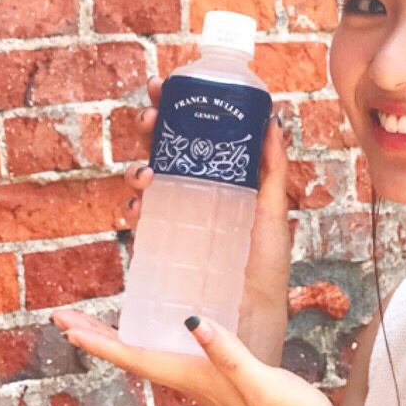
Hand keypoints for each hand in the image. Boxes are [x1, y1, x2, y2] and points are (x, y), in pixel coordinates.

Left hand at [52, 307, 338, 405]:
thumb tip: (194, 322)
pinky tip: (168, 331)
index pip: (136, 357)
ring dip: (121, 339)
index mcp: (196, 380)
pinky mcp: (225, 382)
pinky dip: (159, 340)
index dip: (100, 340)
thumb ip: (229, 355)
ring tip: (97, 323)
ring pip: (151, 356)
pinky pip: (177, 356)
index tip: (65, 323)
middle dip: (98, 337)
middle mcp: (194, 383)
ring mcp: (208, 384)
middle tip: (63, 316)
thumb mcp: (261, 383)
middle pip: (134, 357)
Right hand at [117, 77, 290, 365]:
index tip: (164, 85)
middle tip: (151, 115)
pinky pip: (136, 223)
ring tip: (150, 170)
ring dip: (137, 168)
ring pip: (143, 183)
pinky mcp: (158, 252)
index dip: (171, 109)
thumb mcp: (270, 212)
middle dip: (149, 127)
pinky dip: (131, 209)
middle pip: (159, 151)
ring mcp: (171, 223)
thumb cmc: (263, 270)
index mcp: (212, 182)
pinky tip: (138, 206)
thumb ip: (272, 169)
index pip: (186, 137)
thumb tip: (274, 120)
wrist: (252, 321)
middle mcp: (186, 198)